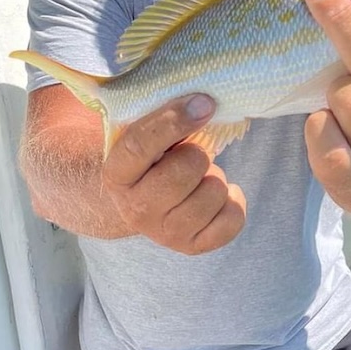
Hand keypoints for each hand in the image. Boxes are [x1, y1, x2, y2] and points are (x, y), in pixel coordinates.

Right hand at [101, 94, 246, 253]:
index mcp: (116, 174)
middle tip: (192, 155)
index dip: (174, 121)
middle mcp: (135, 209)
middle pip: (184, 171)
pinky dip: (234, 202)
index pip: (139, 145)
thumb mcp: (145, 134)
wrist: (145, 201)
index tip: (204, 103)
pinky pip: (232, 220)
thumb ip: (163, 118)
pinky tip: (218, 195)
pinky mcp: (192, 246)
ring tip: (200, 178)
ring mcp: (164, 233)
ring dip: (215, 177)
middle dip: (198, 154)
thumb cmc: (153, 158)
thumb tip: (203, 104)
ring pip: (213, 192)